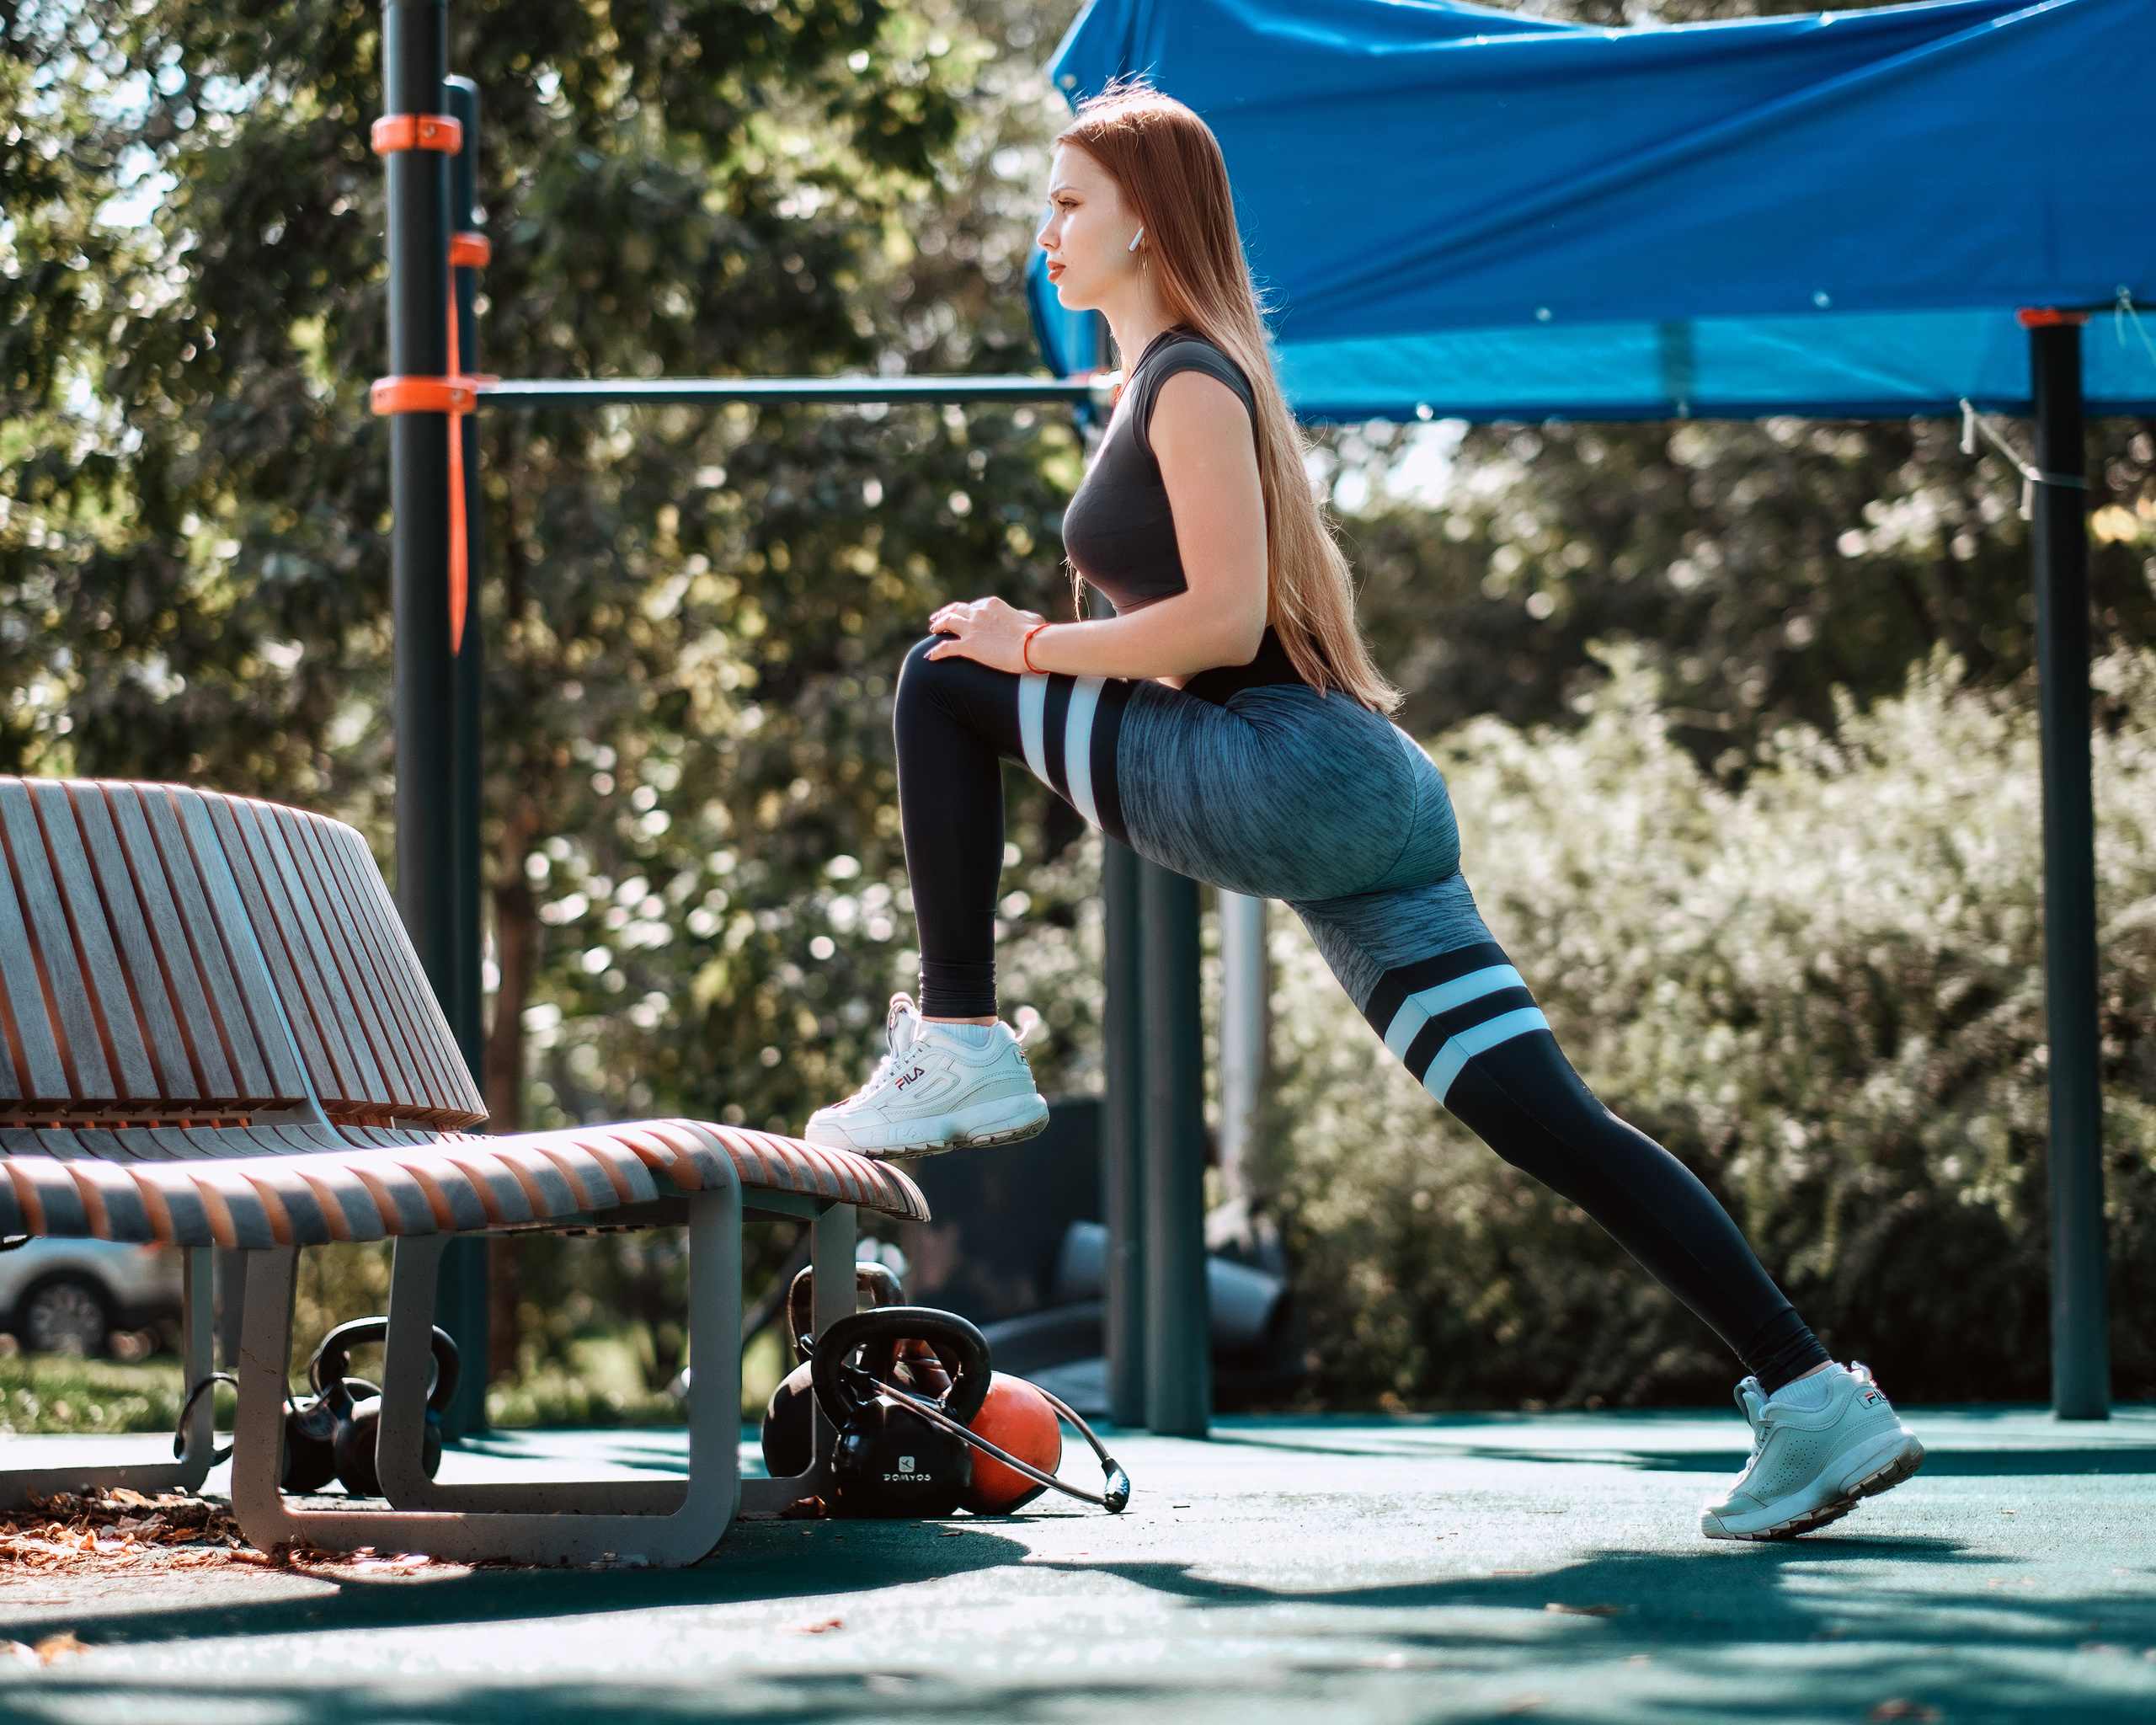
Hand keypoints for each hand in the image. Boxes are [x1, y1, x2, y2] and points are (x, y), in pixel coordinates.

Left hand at [926, 596, 1047, 673]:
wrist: (1033, 646)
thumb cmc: (1037, 634)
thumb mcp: (1032, 619)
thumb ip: (1022, 616)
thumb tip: (1023, 617)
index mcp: (992, 605)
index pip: (974, 606)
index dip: (966, 611)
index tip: (962, 615)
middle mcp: (978, 613)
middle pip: (956, 610)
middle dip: (946, 612)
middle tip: (938, 618)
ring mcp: (972, 628)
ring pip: (947, 622)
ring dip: (938, 625)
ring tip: (932, 630)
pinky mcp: (968, 646)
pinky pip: (946, 647)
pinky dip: (936, 651)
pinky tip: (929, 657)